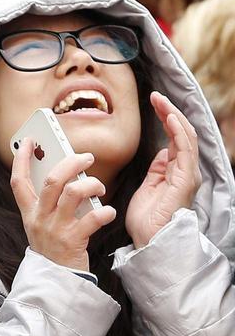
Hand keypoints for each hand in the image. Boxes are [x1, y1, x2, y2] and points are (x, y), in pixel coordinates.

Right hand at [10, 140, 115, 270]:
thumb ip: (50, 202)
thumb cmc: (53, 248)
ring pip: (73, 193)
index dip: (22, 158)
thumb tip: (69, 176)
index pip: (18, 180)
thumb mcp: (42, 224)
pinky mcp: (73, 241)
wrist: (55, 282)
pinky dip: (106, 212)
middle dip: (71, 162)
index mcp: (29, 212)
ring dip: (91, 184)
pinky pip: (93, 218)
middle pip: (52, 180)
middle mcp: (39, 218)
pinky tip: (109, 213)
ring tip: (99, 187)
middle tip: (87, 157)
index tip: (30, 140)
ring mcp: (55, 229)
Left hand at [127, 92, 200, 247]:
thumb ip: (157, 169)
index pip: (175, 137)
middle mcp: (185, 170)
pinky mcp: (185, 179)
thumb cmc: (147, 219)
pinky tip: (170, 118)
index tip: (154, 102)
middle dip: (169, 111)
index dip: (166, 117)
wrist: (150, 240)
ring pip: (185, 137)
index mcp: (175, 171)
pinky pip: (185, 150)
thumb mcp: (148, 186)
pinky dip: (178, 132)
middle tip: (156, 96)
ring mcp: (187, 174)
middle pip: (182, 133)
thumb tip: (162, 152)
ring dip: (172, 115)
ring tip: (160, 100)